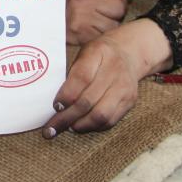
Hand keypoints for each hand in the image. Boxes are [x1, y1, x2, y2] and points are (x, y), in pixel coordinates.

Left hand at [42, 19, 171, 133]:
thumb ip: (71, 73)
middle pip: (88, 100)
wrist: (127, 54)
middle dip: (67, 117)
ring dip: (80, 125)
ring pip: (101, 115)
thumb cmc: (98, 56)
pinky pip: (110, 120)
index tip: (55, 106)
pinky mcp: (130, 101)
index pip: (81, 78)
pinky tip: (81, 126)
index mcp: (98, 53)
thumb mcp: (83, 54)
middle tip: (52, 128)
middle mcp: (114, 70)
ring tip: (67, 127)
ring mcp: (124, 87)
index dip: (66, 95)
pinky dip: (93, 126)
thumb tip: (56, 103)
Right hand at [65, 0, 127, 44]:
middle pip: (120, 7)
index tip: (113, 6)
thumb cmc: (63, 8)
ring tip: (96, 26)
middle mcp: (84, 0)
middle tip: (104, 17)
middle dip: (116, 14)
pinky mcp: (82, 33)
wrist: (42, 22)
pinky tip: (91, 33)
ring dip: (109, 28)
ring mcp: (83, 17)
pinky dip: (100, 37)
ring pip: (114, 24)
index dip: (120, 0)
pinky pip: (104, 36)